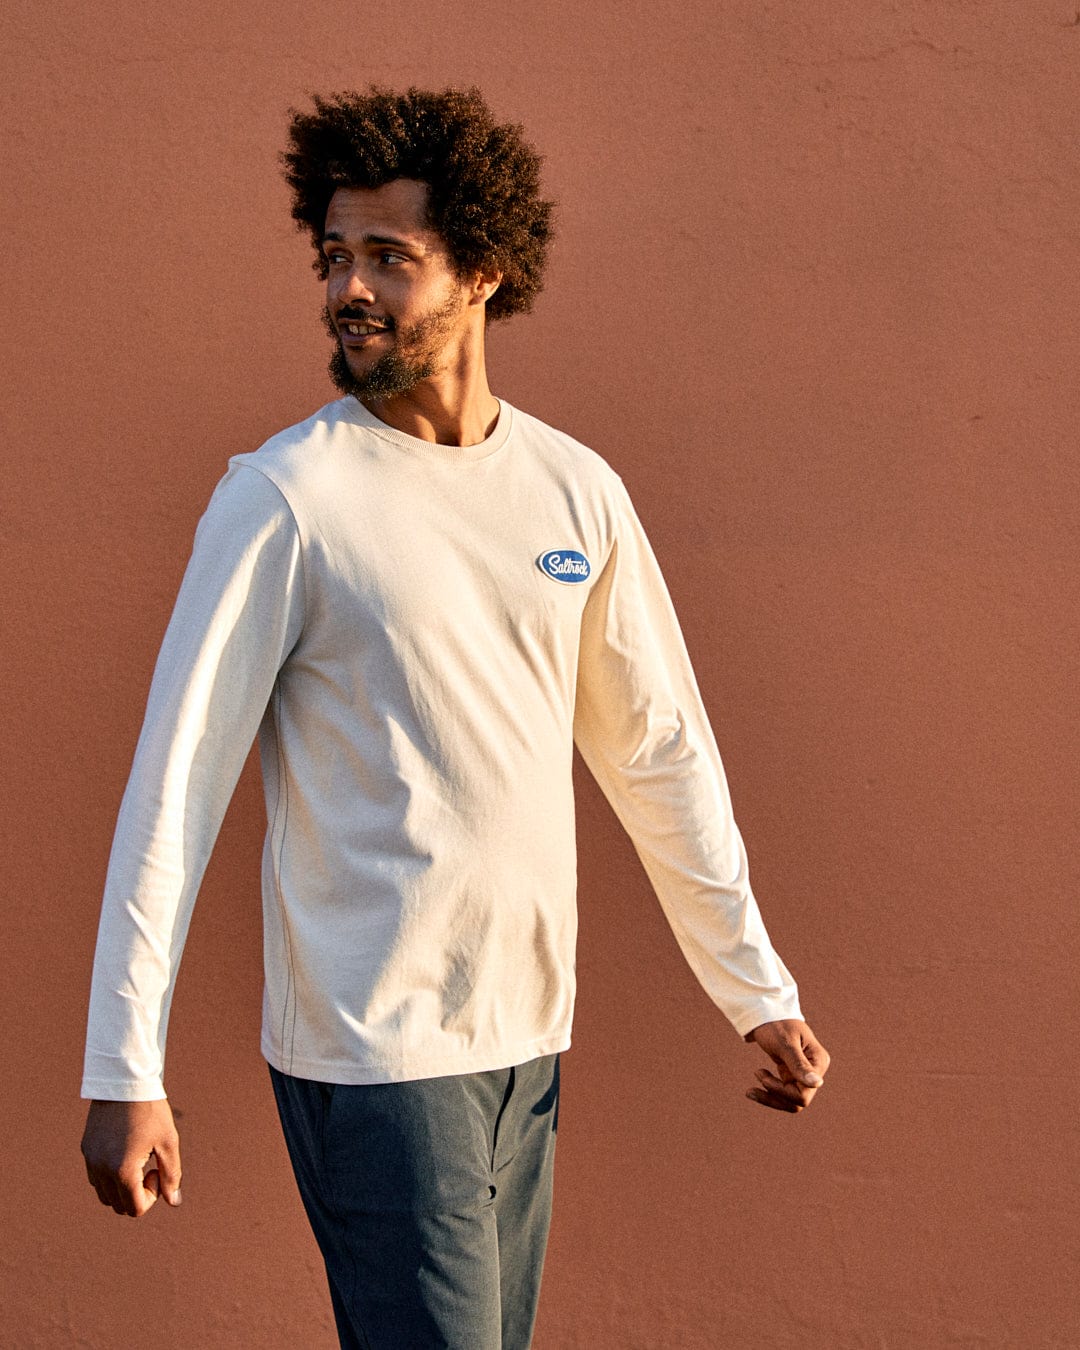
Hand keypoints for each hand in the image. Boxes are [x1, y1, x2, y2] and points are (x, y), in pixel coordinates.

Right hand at [81, 1098, 182, 1216]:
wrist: (125, 1081)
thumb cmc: (151, 1110)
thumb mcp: (168, 1142)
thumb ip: (171, 1175)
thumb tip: (173, 1201)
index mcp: (122, 1171)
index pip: (135, 1208)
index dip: (152, 1196)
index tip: (157, 1169)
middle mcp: (101, 1170)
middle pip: (119, 1205)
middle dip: (137, 1194)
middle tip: (150, 1166)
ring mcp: (90, 1160)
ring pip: (105, 1194)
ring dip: (123, 1188)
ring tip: (138, 1160)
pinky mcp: (86, 1149)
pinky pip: (96, 1177)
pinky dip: (110, 1177)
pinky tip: (125, 1153)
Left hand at [744, 1019, 829, 1113]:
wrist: (766, 1012)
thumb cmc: (776, 1024)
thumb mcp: (785, 1043)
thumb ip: (799, 1064)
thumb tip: (818, 1084)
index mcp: (818, 1062)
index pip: (804, 1094)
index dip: (782, 1092)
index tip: (762, 1077)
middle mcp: (815, 1071)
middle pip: (798, 1101)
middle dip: (775, 1096)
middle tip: (755, 1081)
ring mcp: (804, 1075)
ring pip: (791, 1102)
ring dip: (770, 1098)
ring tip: (750, 1091)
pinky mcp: (792, 1076)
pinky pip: (784, 1094)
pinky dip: (769, 1094)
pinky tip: (753, 1090)